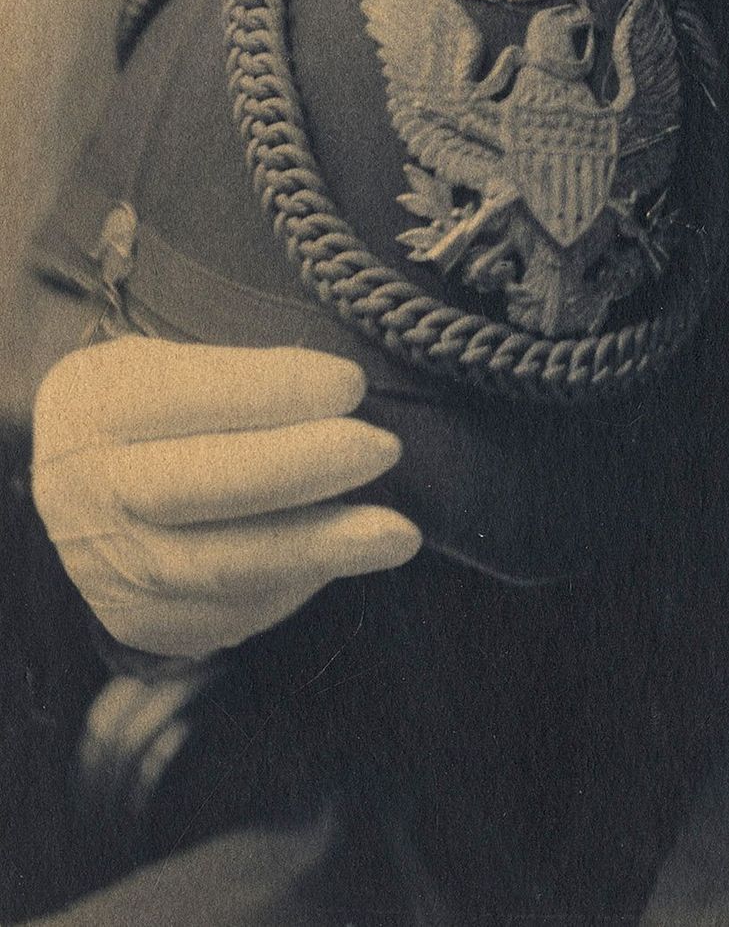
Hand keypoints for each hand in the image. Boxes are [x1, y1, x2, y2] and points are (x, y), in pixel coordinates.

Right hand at [32, 338, 420, 657]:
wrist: (79, 487)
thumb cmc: (154, 405)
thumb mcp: (172, 358)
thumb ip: (243, 373)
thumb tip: (351, 393)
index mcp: (96, 404)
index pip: (187, 396)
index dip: (276, 392)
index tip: (353, 384)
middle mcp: (90, 492)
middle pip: (203, 487)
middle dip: (304, 468)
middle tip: (383, 448)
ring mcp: (110, 569)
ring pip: (224, 567)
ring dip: (320, 548)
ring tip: (397, 533)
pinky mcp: (141, 623)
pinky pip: (230, 612)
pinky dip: (297, 584)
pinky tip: (343, 555)